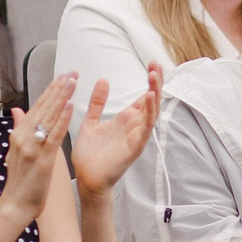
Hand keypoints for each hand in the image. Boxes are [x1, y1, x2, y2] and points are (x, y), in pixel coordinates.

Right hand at [0, 76, 75, 225]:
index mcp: (19, 134)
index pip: (37, 107)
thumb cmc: (20, 181)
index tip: (62, 76)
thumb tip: (17, 109)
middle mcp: (23, 137)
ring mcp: (31, 147)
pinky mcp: (42, 158)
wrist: (15, 206)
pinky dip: (62, 119)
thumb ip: (20, 129)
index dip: (50, 90)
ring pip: (49, 116)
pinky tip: (71, 106)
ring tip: (73, 81)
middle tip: (72, 72)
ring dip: (61, 97)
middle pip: (43, 107)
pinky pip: (54, 135)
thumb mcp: (17, 151)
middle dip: (58, 88)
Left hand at [69, 65, 160, 197]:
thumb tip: (103, 80)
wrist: (85, 178)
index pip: (145, 97)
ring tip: (154, 76)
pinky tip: (149, 99)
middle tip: (156, 64)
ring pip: (152, 112)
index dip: (151, 81)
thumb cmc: (89, 154)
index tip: (152, 63)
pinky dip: (150, 114)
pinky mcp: (135, 147)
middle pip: (152, 101)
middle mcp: (135, 126)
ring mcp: (137, 136)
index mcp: (127, 120)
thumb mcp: (91, 122)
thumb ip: (98, 103)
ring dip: (155, 94)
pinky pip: (146, 129)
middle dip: (156, 82)